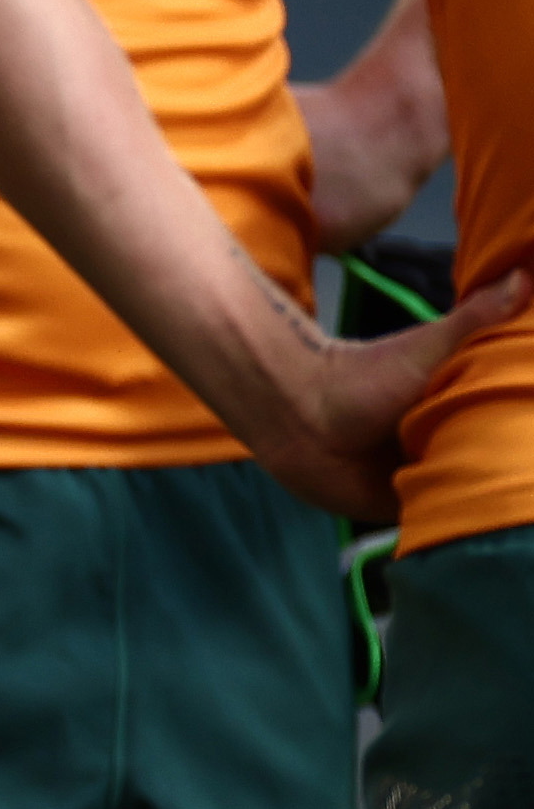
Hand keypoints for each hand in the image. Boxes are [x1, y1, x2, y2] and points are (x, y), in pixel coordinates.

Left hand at [248, 271, 523, 522]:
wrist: (297, 415)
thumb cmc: (361, 377)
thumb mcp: (429, 348)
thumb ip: (475, 318)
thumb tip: (523, 274)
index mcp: (473, 408)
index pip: (522, 425)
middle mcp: (459, 445)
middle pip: (509, 468)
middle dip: (524, 472)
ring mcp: (436, 480)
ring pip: (480, 500)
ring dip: (496, 506)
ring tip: (524, 511)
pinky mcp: (410, 512)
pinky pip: (445, 528)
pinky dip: (460, 531)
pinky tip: (486, 534)